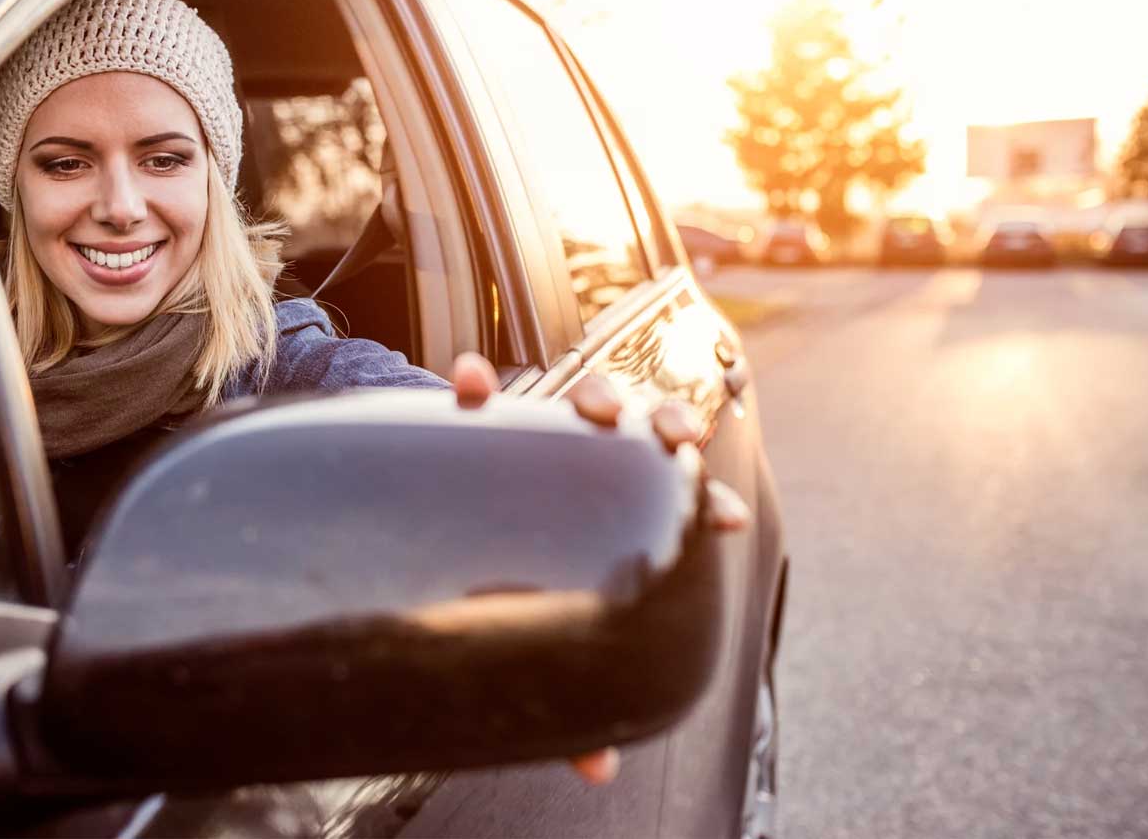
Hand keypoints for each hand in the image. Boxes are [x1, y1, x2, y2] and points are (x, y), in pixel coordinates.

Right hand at [449, 352, 752, 783]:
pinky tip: (469, 384)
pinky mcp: (473, 420)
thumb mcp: (538, 633)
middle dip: (661, 421)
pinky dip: (474, 380)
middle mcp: (580, 464)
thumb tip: (596, 767)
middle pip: (639, 427)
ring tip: (591, 409)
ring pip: (579, 392)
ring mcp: (532, 437)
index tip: (727, 518)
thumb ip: (568, 681)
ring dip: (595, 391)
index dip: (705, 501)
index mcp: (611, 508)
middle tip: (663, 440)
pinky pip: (473, 387)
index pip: (670, 498)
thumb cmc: (502, 582)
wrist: (421, 523)